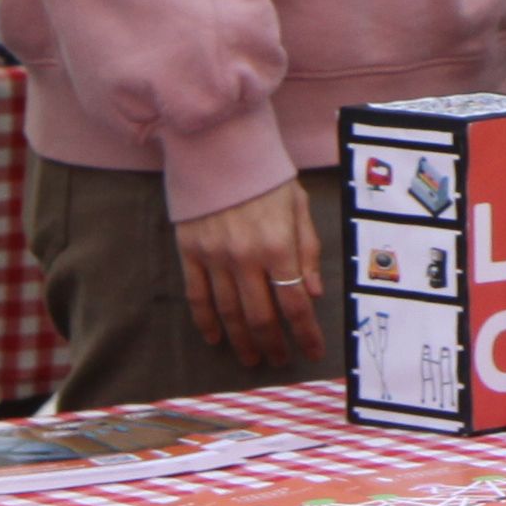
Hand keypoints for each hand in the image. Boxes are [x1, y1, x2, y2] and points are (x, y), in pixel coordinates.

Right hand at [174, 177, 323, 370]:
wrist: (218, 145)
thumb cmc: (265, 173)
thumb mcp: (298, 204)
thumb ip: (307, 249)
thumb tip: (315, 292)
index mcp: (278, 245)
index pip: (295, 303)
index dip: (306, 333)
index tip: (313, 352)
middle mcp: (246, 257)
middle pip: (261, 316)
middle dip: (274, 344)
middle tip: (280, 361)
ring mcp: (214, 257)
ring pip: (229, 313)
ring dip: (242, 341)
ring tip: (252, 358)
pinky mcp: (190, 252)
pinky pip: (197, 296)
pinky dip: (206, 322)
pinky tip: (215, 339)